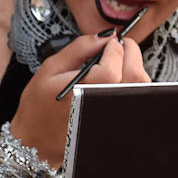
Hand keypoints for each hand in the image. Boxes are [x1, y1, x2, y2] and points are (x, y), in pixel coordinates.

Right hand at [9, 33, 148, 165]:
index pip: (114, 65)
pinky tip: (116, 78)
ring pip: (140, 85)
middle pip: (134, 74)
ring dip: (133, 67)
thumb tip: (104, 36)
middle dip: (130, 53)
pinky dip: (131, 82)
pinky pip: (136, 96)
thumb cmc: (39, 106)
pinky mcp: (118, 118)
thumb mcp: (50, 69)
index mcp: (85, 91)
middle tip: (118, 45)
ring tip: (115, 61)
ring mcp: (114, 113)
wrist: (37, 141)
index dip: (116, 48)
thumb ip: (80, 48)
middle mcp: (104, 104)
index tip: (111, 40)